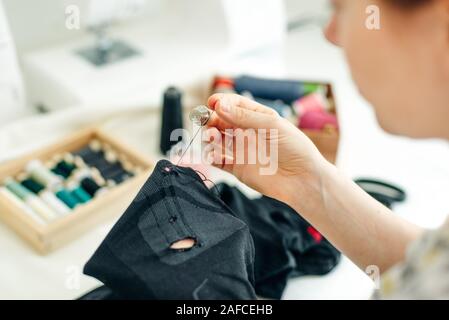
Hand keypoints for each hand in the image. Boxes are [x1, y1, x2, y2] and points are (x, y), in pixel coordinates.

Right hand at [205, 93, 328, 203]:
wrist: (302, 179)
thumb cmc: (294, 149)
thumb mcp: (271, 126)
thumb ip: (244, 117)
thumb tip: (220, 106)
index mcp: (258, 117)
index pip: (235, 105)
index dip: (222, 102)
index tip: (212, 102)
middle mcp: (247, 132)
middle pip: (222, 121)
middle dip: (211, 119)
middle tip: (205, 120)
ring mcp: (241, 150)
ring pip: (217, 140)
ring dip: (210, 136)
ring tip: (211, 136)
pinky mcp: (237, 168)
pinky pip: (218, 160)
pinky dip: (211, 156)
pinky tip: (212, 153)